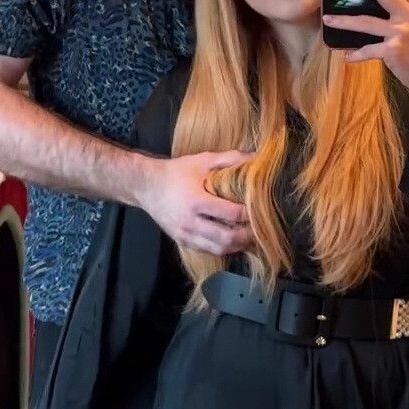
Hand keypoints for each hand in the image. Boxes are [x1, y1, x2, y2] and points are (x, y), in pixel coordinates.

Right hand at [138, 150, 253, 253]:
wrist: (146, 186)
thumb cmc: (176, 172)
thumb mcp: (202, 160)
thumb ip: (230, 158)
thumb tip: (257, 157)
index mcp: (196, 200)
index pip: (231, 214)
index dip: (250, 215)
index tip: (262, 211)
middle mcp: (190, 221)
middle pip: (227, 237)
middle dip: (247, 236)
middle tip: (261, 230)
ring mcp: (185, 234)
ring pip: (218, 249)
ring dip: (237, 246)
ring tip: (250, 238)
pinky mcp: (182, 240)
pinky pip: (207, 250)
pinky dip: (223, 248)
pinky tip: (233, 242)